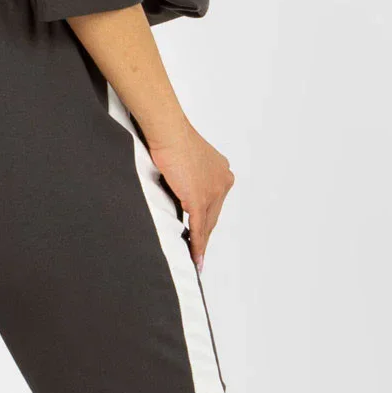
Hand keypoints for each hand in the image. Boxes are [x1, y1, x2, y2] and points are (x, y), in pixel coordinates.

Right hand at [146, 124, 234, 270]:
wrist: (169, 133)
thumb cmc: (172, 138)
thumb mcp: (187, 160)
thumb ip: (190, 177)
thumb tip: (182, 190)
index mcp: (222, 171)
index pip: (215, 203)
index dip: (208, 219)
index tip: (203, 232)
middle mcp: (222, 181)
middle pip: (213, 216)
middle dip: (205, 235)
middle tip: (199, 253)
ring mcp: (213, 191)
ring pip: (207, 224)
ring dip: (201, 243)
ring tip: (197, 259)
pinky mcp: (199, 199)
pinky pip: (199, 227)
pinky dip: (197, 244)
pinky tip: (195, 256)